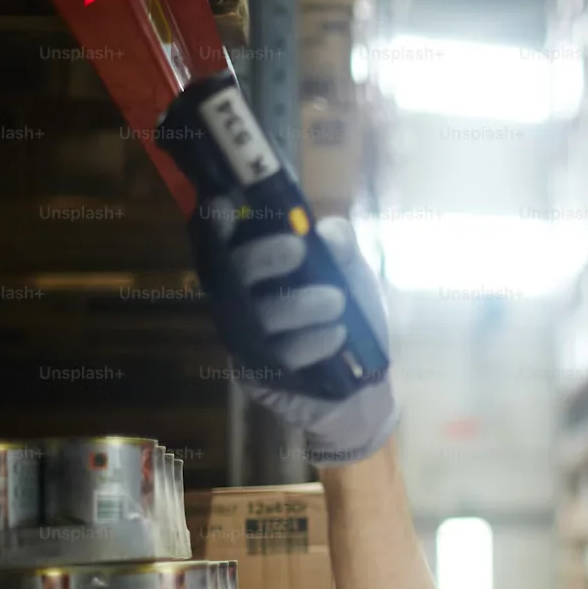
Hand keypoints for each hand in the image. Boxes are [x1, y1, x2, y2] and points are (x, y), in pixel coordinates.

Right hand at [188, 194, 399, 465]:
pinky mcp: (257, 376)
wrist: (368, 381)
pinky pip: (274, 358)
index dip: (219, 225)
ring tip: (337, 301)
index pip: (227, 242)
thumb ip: (341, 247)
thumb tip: (324, 229)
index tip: (227, 207)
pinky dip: (308, 343)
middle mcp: (241, 301)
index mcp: (258, 269)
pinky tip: (337, 335)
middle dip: (261, 257)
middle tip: (298, 250)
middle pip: (230, 274)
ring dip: (296, 305)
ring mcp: (245, 340)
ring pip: (255, 317)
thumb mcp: (353, 275)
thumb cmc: (352, 317)